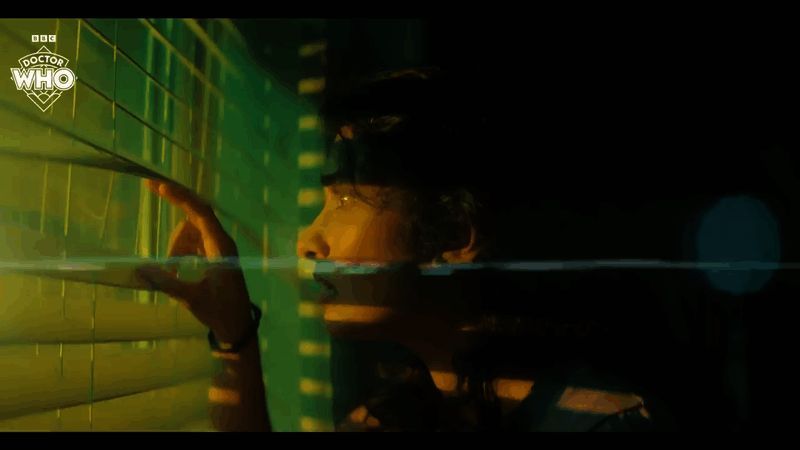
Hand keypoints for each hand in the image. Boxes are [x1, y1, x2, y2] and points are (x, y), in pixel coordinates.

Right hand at [135, 179, 253, 343]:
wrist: (237, 325)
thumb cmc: (219, 311)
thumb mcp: (191, 298)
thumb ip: (167, 283)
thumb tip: (140, 269)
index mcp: (221, 247)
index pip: (201, 212)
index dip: (180, 197)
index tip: (159, 186)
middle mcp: (222, 242)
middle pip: (195, 213)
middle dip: (175, 201)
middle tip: (150, 187)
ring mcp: (219, 248)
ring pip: (191, 230)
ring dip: (176, 244)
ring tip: (171, 271)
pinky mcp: (215, 255)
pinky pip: (194, 242)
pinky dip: (181, 250)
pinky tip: (175, 270)